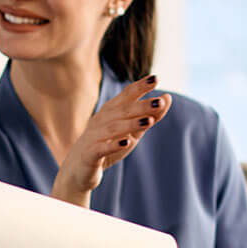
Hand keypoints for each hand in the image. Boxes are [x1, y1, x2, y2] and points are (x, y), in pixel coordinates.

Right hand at [50, 76, 172, 207]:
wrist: (78, 169)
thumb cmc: (108, 145)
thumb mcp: (133, 131)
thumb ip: (150, 115)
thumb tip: (168, 97)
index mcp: (111, 111)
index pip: (127, 95)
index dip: (140, 86)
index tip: (156, 78)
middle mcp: (101, 120)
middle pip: (123, 110)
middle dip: (141, 106)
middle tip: (159, 101)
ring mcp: (94, 136)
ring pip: (114, 128)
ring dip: (132, 124)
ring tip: (149, 121)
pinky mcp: (89, 154)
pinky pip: (101, 148)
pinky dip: (114, 145)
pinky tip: (126, 143)